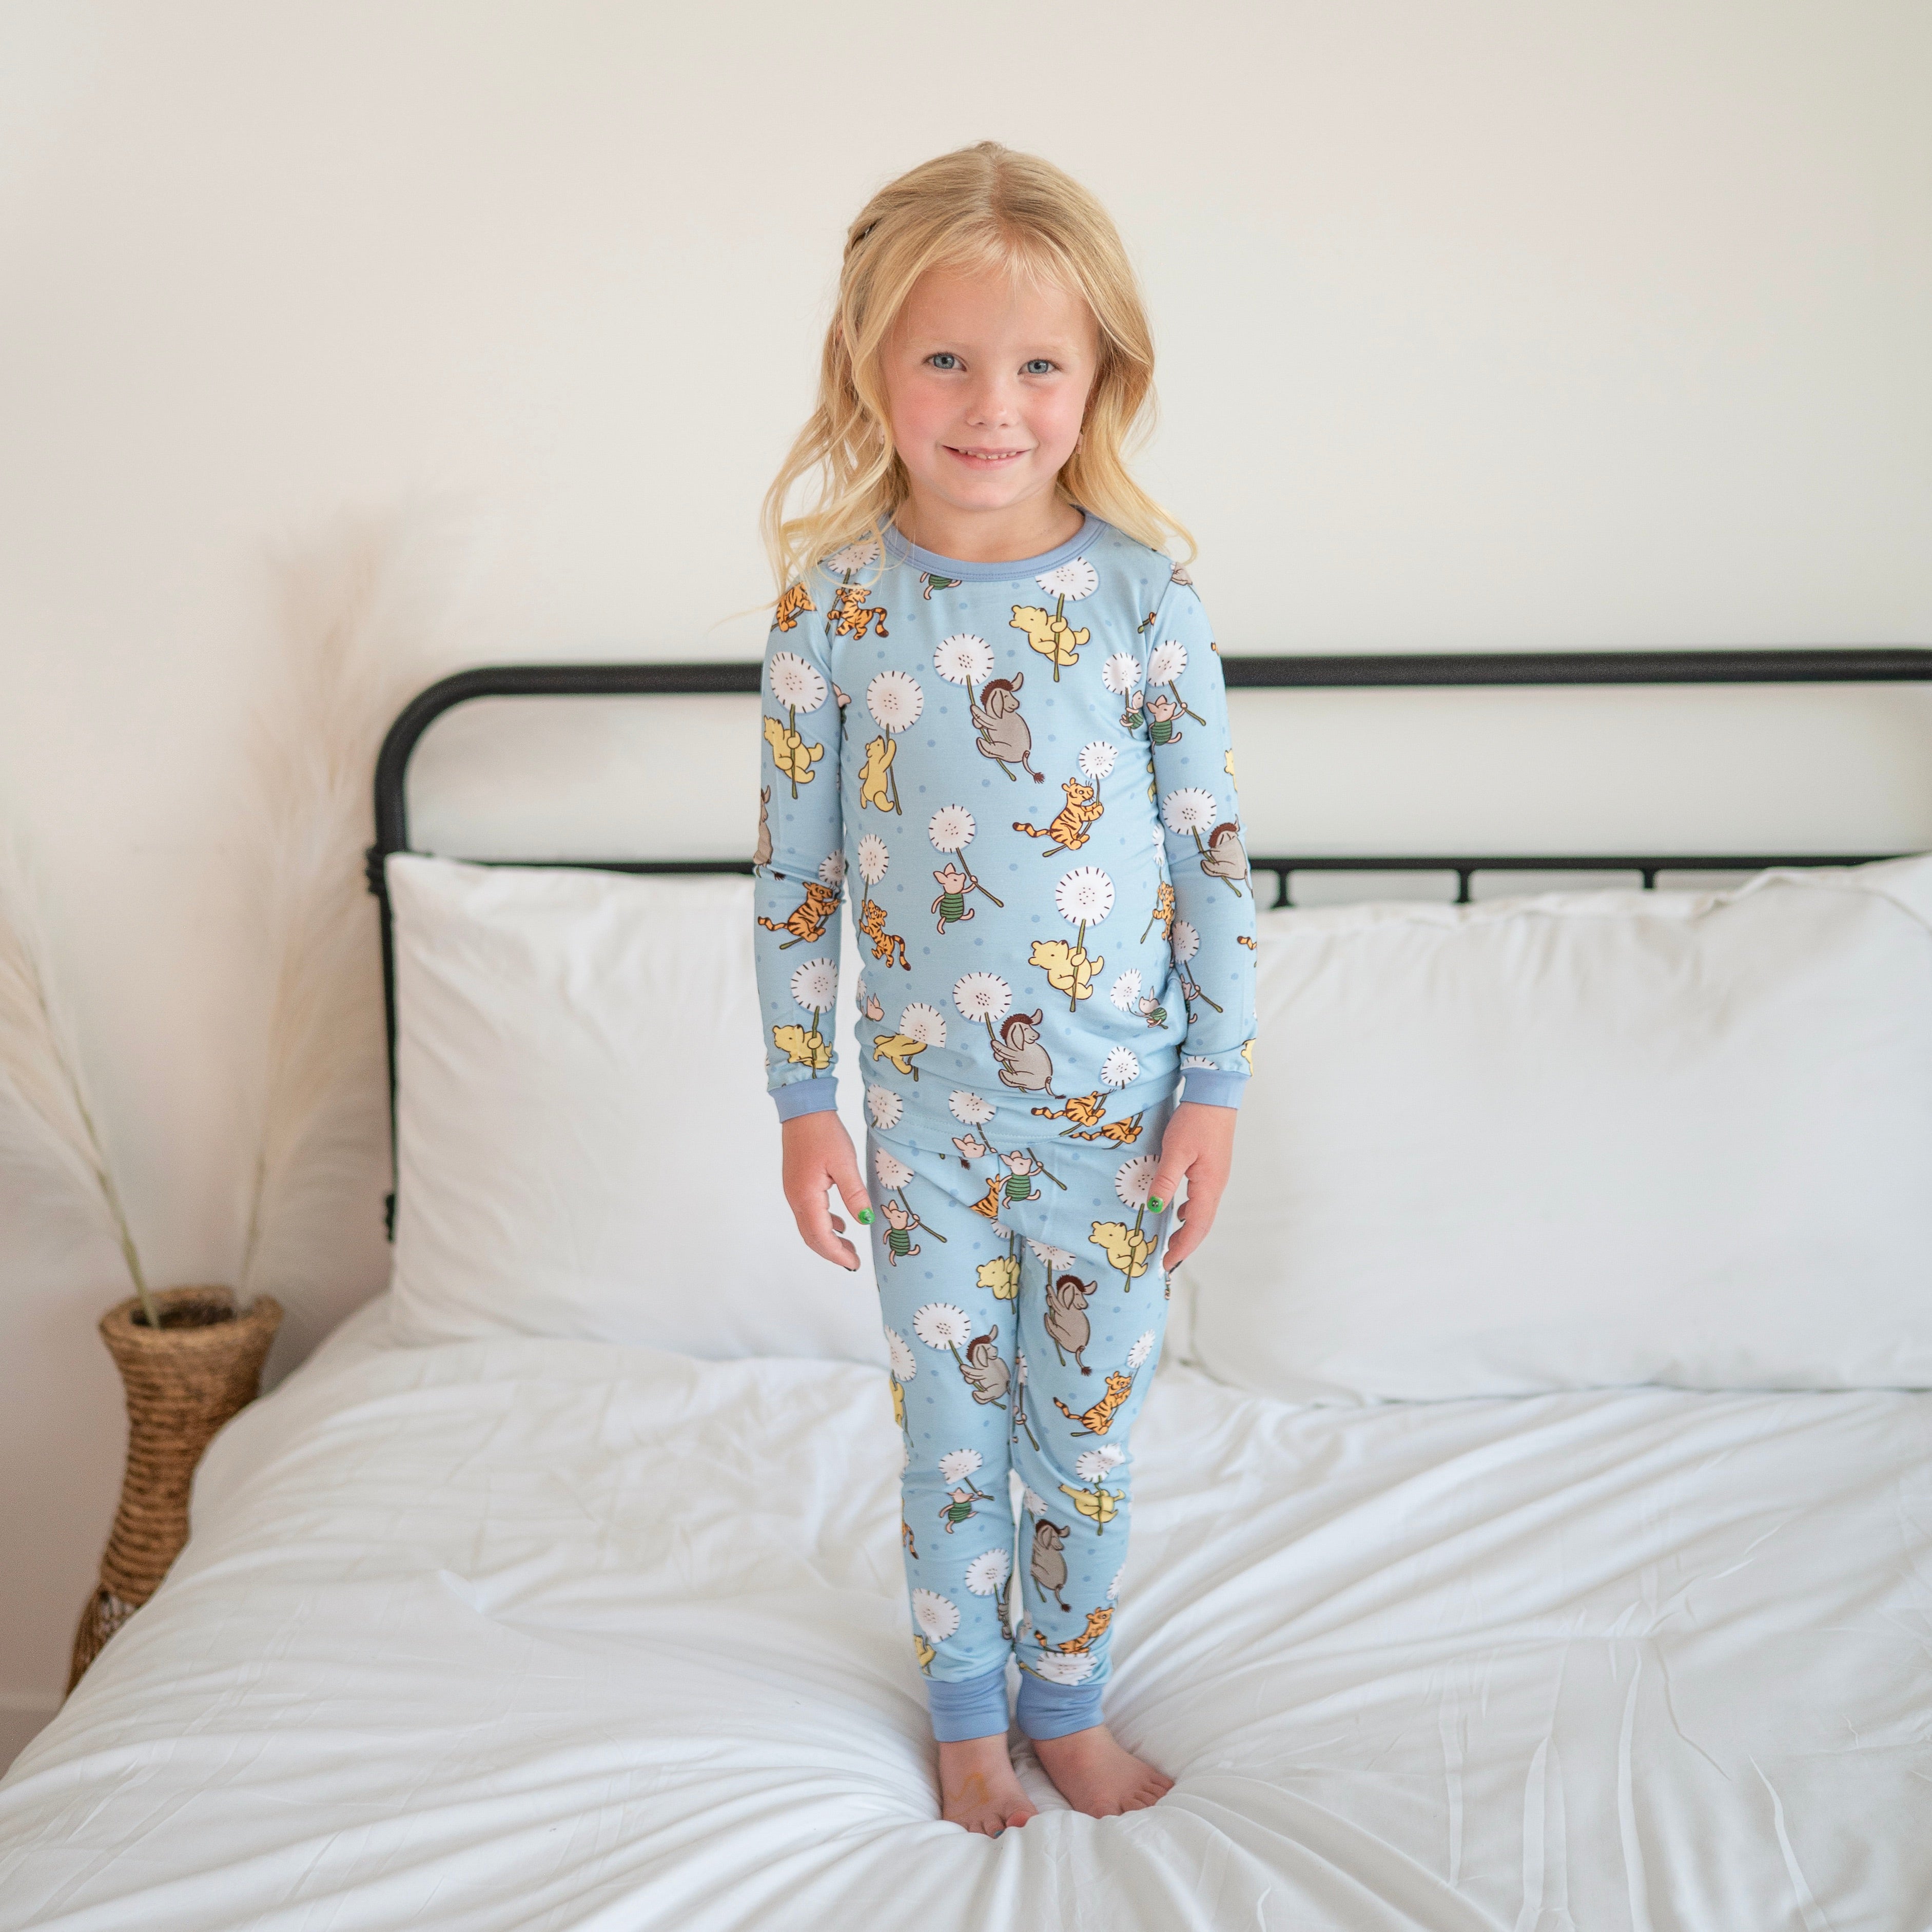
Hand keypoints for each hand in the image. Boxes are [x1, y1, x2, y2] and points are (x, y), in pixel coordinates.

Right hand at [782, 1111, 871, 1272]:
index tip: (854, 1264)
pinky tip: (839, 1224)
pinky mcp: (796, 1184)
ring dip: (827, 1240)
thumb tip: (864, 1221)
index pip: (820, 1236)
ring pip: (808, 1226)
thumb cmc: (823, 1133)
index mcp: (806, 1196)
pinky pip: (808, 1213)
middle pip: (811, 1236)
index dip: (837, 1254)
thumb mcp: (845, 1162)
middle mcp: (795, 1198)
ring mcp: (793, 1192)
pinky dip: (823, 1224)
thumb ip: (854, 1194)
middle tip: (853, 1261)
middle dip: (832, 1252)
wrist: (803, 1110)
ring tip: (849, 1246)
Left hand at [1149, 1101, 1235, 1270]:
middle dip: (1185, 1244)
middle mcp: (1216, 1186)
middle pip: (1202, 1225)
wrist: (1214, 1097)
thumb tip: (1156, 1208)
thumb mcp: (1175, 1150)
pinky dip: (1189, 1212)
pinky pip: (1202, 1199)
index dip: (1182, 1248)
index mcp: (1208, 1186)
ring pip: (1202, 1213)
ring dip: (1187, 1230)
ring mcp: (1216, 1178)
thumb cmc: (1195, 1121)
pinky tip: (1178, 1211)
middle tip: (1166, 1260)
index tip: (1166, 1264)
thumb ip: (1166, 1181)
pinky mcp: (1212, 1169)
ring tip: (1170, 1241)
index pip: (1196, 1227)